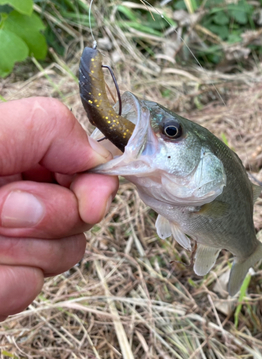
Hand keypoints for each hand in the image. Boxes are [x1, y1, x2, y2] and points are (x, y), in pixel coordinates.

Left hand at [0, 97, 117, 320]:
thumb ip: (49, 126)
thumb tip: (94, 159)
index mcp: (26, 160)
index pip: (90, 170)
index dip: (96, 187)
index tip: (89, 200)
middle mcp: (26, 200)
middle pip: (83, 218)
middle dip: (48, 218)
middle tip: (1, 212)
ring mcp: (17, 244)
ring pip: (61, 256)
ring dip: (19, 254)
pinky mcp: (4, 283)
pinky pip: (24, 291)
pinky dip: (1, 286)